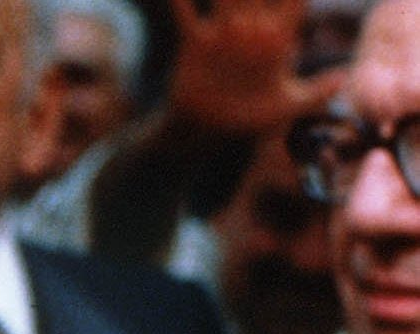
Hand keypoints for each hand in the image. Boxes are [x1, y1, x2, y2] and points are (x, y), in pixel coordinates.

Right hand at [165, 0, 347, 136]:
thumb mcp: (286, 107)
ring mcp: (222, 34)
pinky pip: (187, 17)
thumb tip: (343, 77)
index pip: (293, 2)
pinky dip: (181, 3)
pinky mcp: (195, 43)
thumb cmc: (250, 118)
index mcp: (277, 40)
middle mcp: (250, 30)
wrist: (209, 129)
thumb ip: (315, 93)